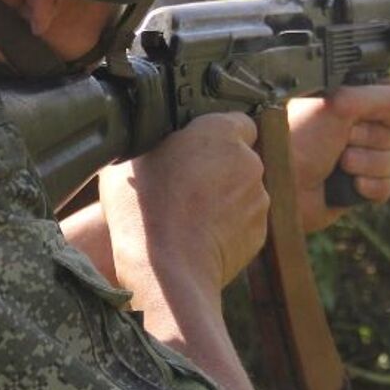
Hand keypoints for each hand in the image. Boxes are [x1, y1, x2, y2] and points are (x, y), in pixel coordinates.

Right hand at [98, 112, 267, 298]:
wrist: (167, 269)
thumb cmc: (143, 209)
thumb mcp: (130, 156)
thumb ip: (154, 139)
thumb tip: (152, 137)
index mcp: (220, 132)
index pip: (236, 120)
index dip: (214, 134)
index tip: (193, 149)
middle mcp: (248, 161)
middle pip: (238, 157)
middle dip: (218, 167)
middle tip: (184, 185)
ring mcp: (258, 199)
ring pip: (242, 191)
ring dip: (223, 197)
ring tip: (188, 214)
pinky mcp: (259, 233)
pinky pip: (244, 221)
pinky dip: (228, 226)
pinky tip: (199, 235)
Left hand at [286, 84, 389, 233]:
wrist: (280, 183)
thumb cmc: (298, 139)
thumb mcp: (339, 104)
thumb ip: (382, 97)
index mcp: (354, 100)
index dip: (382, 113)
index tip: (356, 117)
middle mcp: (360, 127)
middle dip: (371, 140)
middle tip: (341, 141)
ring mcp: (362, 157)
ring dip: (368, 163)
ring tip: (340, 163)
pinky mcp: (361, 187)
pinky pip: (388, 188)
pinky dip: (370, 186)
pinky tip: (350, 185)